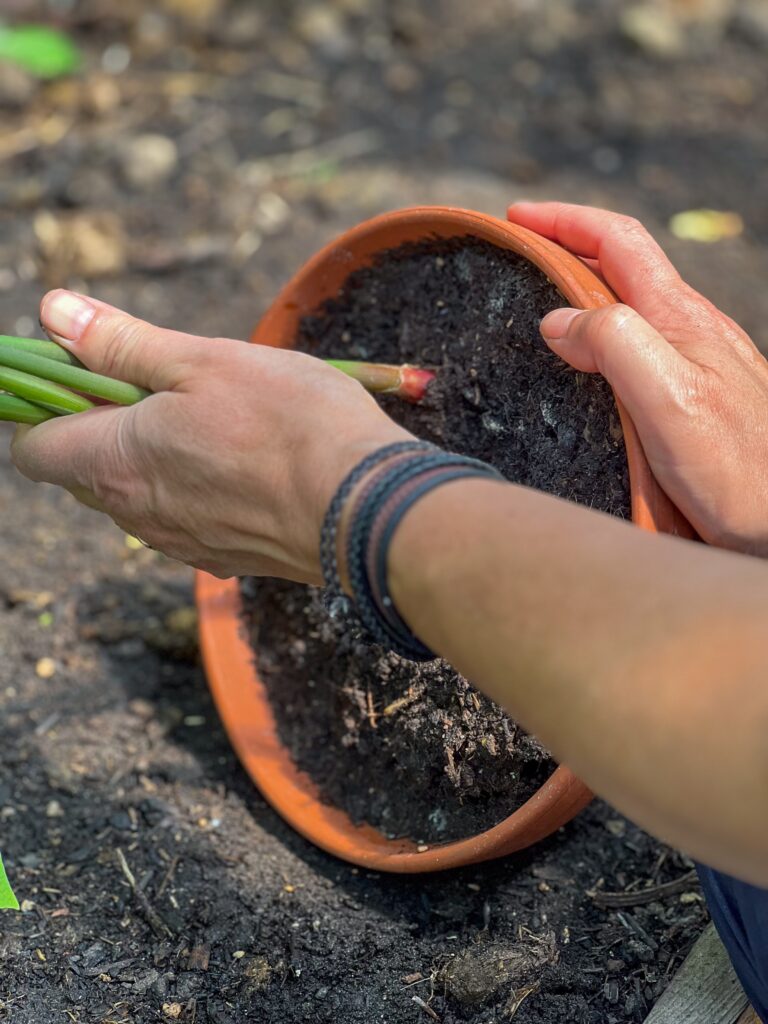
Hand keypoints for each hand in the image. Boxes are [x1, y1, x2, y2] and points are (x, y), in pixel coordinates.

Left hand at [11, 291, 410, 581]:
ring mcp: (179, 544)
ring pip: (138, 495)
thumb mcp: (203, 360)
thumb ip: (121, 342)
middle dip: (106, 427)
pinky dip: (195, 488)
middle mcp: (136, 516)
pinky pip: (183, 519)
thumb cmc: (289, 424)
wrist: (366, 508)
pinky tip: (245, 463)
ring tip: (217, 421)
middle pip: (85, 471)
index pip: (33, 449)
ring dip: (155, 457)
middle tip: (164, 385)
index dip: (48, 407)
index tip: (88, 375)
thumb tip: (53, 313)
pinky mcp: (221, 558)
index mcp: (116, 464)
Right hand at [508, 201, 767, 555]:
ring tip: (539, 306)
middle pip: (622, 269)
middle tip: (518, 257)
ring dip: (582, 296)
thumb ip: (616, 344)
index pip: (619, 242)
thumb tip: (558, 320)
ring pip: (629, 312)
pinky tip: (583, 370)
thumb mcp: (670, 401)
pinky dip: (598, 341)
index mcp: (682, 319)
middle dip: (567, 250)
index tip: (517, 219)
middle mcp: (691, 333)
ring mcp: (694, 367)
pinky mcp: (691, 402)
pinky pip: (636, 352)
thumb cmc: (740, 474)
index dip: (565, 222)